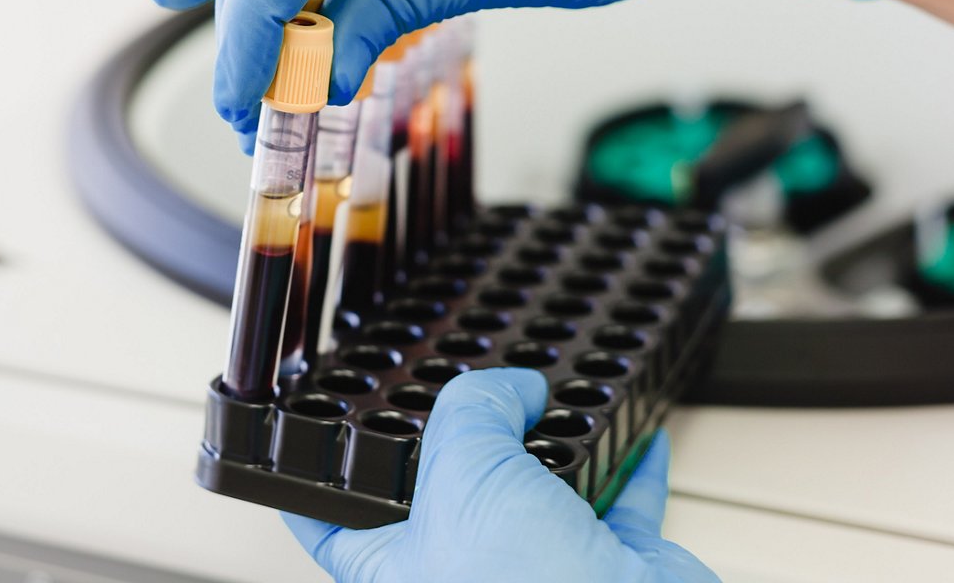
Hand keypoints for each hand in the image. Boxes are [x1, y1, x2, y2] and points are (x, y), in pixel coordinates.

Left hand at [282, 368, 719, 582]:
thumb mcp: (467, 469)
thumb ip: (473, 407)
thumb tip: (512, 389)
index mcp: (400, 572)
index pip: (335, 523)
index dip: (325, 474)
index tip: (320, 433)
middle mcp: (466, 574)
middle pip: (452, 491)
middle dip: (466, 441)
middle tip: (470, 395)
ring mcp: (537, 574)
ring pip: (538, 493)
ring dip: (555, 444)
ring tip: (551, 401)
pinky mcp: (607, 569)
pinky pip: (616, 505)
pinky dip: (627, 465)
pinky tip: (633, 436)